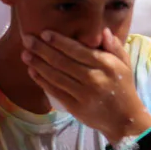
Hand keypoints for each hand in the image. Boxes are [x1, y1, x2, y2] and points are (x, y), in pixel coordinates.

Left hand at [23, 29, 150, 142]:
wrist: (124, 119)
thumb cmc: (123, 87)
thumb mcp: (125, 64)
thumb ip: (114, 46)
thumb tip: (103, 31)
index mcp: (106, 65)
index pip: (78, 50)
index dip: (59, 41)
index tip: (44, 33)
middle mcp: (94, 78)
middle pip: (62, 61)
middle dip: (42, 49)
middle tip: (27, 39)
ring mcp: (83, 94)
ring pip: (56, 75)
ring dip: (38, 64)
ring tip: (25, 54)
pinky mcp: (75, 107)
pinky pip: (55, 91)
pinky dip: (42, 81)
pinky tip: (32, 71)